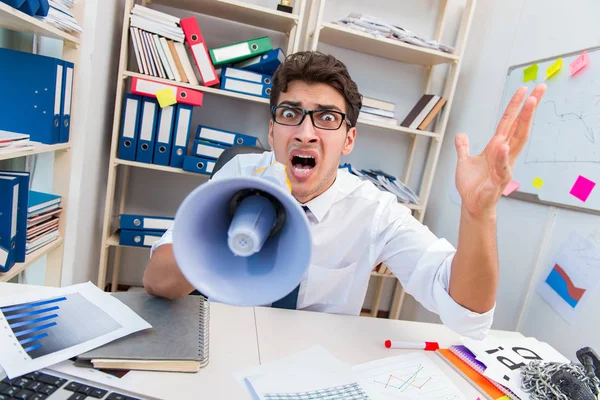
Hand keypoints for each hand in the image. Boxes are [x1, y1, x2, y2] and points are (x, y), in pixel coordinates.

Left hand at [455, 84, 546, 217]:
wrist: (472, 204)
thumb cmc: (473, 185)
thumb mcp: (464, 161)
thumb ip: (463, 147)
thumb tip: (461, 135)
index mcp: (496, 147)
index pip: (508, 122)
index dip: (515, 105)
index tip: (525, 89)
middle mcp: (504, 153)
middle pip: (520, 126)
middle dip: (529, 108)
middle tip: (539, 89)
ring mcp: (504, 166)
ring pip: (516, 142)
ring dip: (523, 123)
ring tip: (528, 105)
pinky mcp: (499, 180)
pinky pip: (502, 167)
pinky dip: (502, 157)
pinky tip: (503, 145)